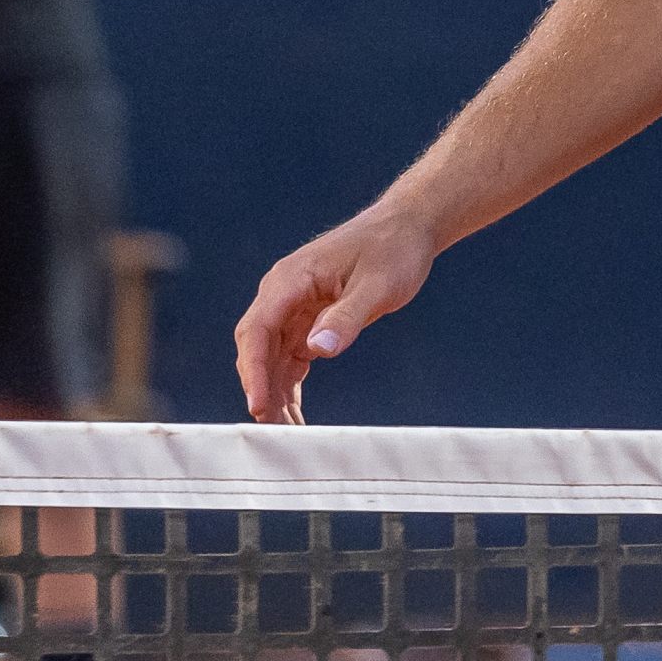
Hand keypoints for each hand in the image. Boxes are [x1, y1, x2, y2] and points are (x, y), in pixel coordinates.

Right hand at [235, 204, 436, 423]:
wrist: (407, 228)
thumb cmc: (393, 249)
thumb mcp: (378, 285)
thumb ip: (348, 317)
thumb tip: (318, 349)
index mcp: (290, 279)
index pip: (258, 330)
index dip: (254, 371)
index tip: (258, 406)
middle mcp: (283, 293)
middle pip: (257, 348)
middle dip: (261, 389)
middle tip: (274, 431)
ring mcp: (293, 306)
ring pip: (271, 358)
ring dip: (274, 393)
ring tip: (286, 432)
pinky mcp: (308, 318)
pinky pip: (290, 357)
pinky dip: (289, 384)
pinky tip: (294, 413)